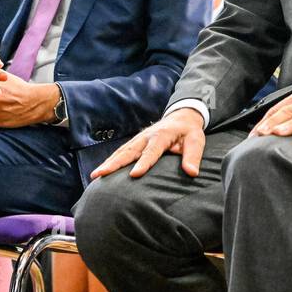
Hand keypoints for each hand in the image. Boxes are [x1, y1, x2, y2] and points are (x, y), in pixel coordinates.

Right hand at [90, 107, 205, 179]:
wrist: (181, 116)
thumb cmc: (188, 131)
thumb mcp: (196, 141)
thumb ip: (193, 156)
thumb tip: (192, 173)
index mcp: (161, 136)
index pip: (151, 151)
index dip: (143, 163)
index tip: (134, 175)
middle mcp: (146, 137)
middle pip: (128, 151)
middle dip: (114, 163)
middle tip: (101, 174)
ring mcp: (138, 139)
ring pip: (121, 152)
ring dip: (108, 163)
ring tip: (95, 176)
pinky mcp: (135, 143)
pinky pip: (120, 152)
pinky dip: (110, 161)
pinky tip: (101, 171)